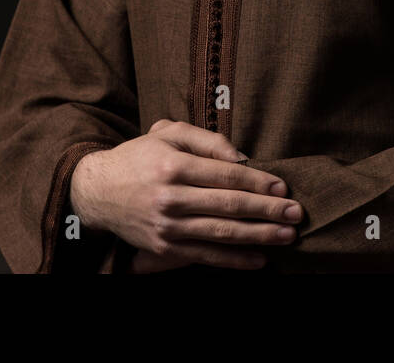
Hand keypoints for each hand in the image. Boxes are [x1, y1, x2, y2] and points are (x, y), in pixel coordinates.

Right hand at [70, 119, 302, 270]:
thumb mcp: (167, 133)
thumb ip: (206, 139)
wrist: (97, 191)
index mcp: (173, 166)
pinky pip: (206, 256)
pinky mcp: (164, 248)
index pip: (225, 175)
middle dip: (267, 211)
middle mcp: (170, 198)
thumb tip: (242, 157)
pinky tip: (259, 260)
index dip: (257, 182)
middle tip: (296, 213)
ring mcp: (167, 227)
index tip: (282, 187)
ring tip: (287, 236)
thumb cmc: (139, 157)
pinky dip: (234, 260)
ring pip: (221, 233)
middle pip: (229, 206)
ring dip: (259, 236)